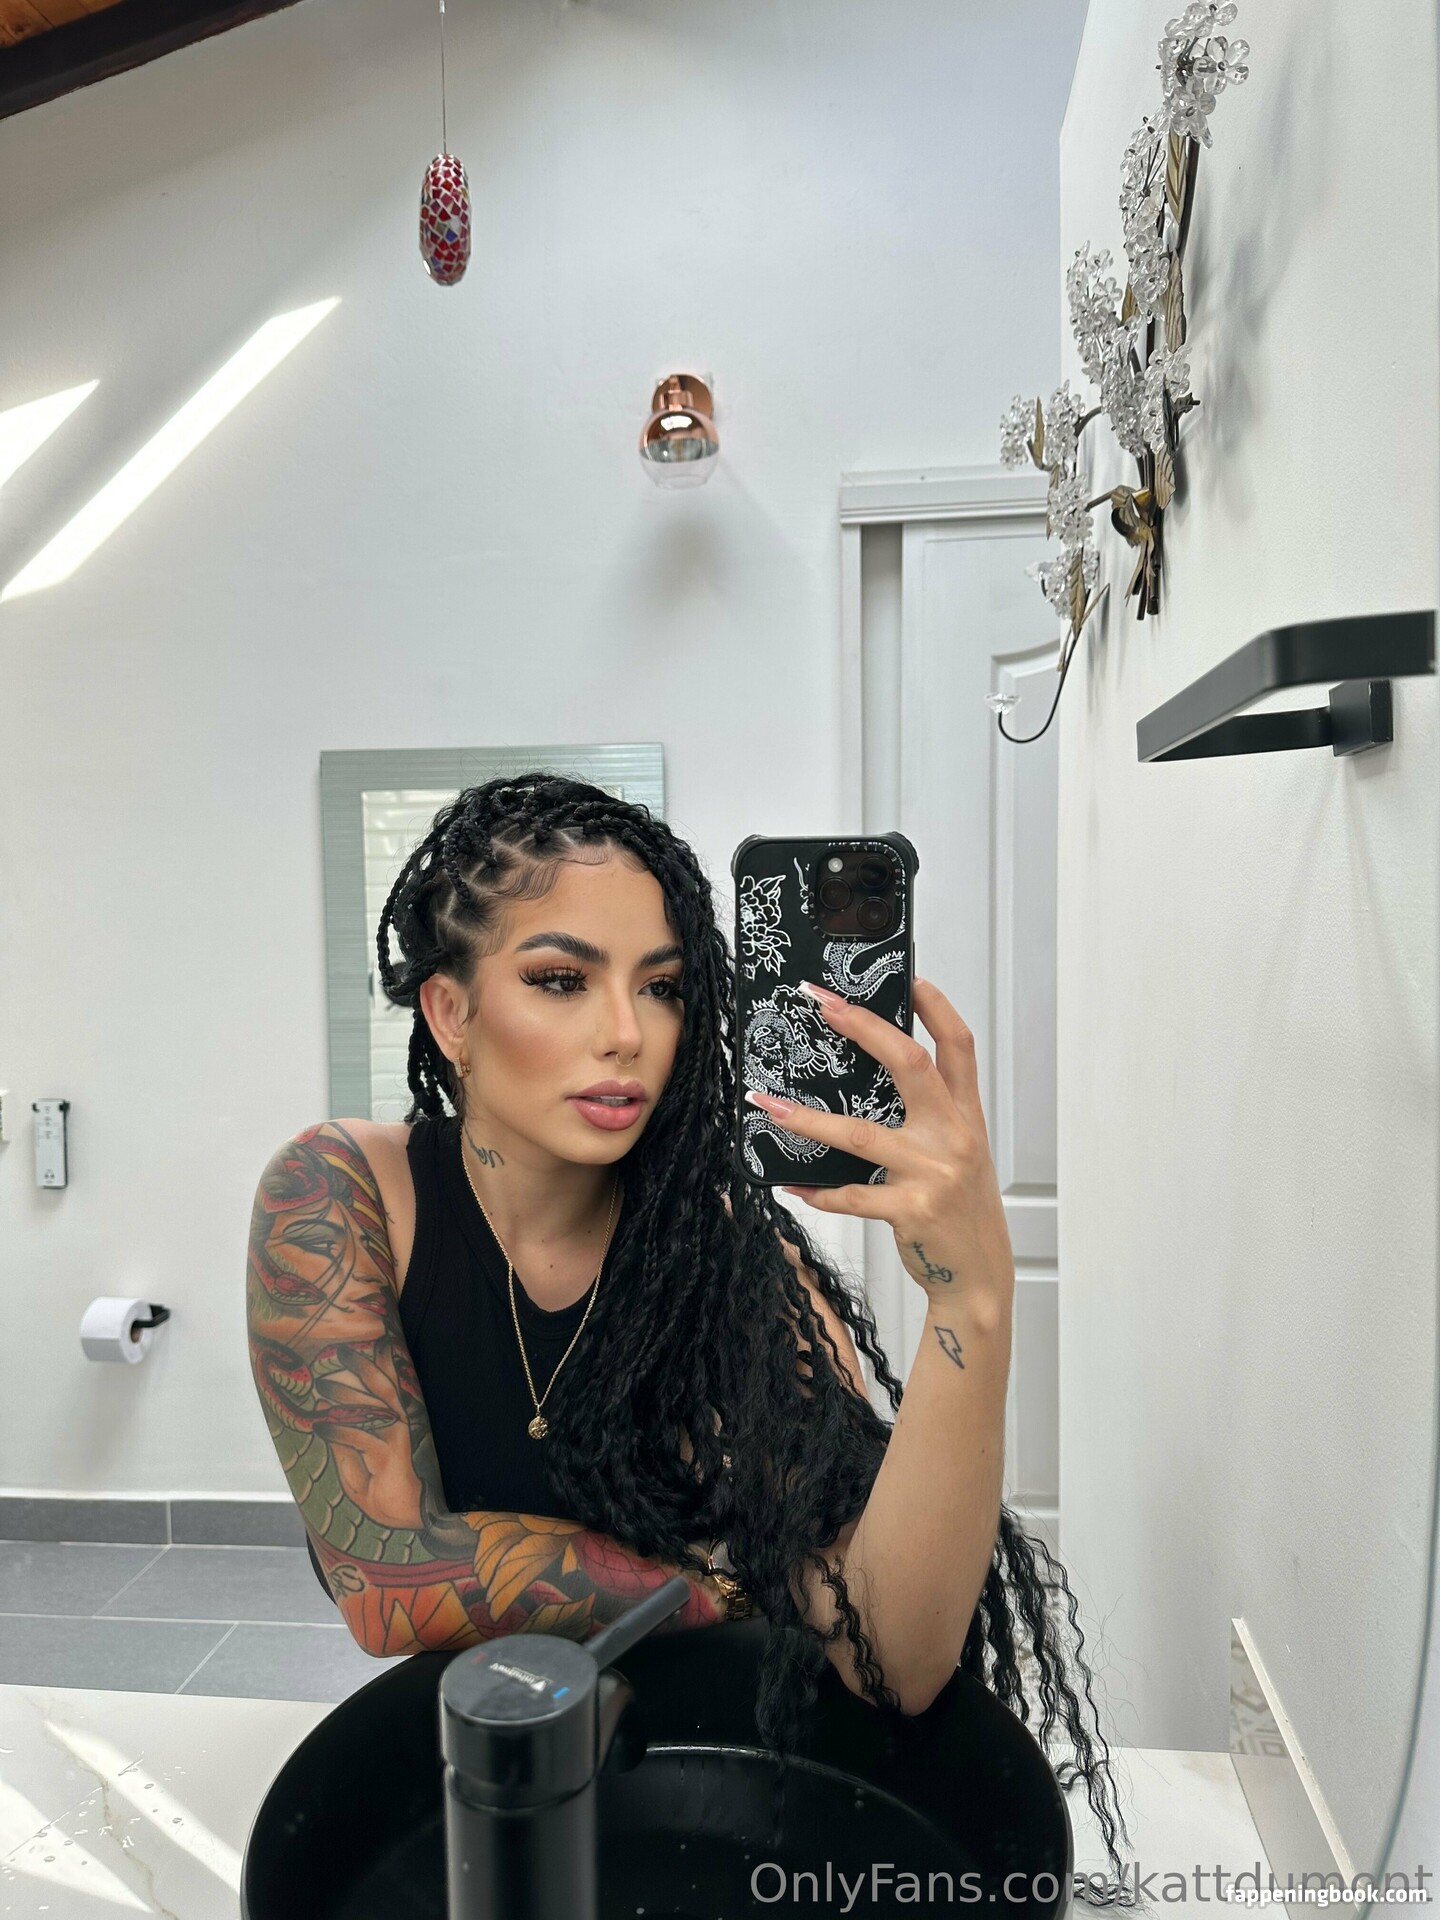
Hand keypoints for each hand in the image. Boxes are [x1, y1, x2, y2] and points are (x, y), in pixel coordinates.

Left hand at [314, 1341, 424, 1529]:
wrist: (414, 1523)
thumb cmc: (388, 1500)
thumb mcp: (356, 1477)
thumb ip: (344, 1451)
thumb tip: (327, 1425)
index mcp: (398, 1426)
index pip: (389, 1389)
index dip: (382, 1365)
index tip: (371, 1343)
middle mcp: (401, 1427)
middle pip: (381, 1388)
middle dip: (362, 1367)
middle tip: (340, 1352)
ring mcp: (397, 1438)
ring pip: (370, 1406)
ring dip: (346, 1393)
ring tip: (323, 1385)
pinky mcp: (390, 1454)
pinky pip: (359, 1438)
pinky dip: (338, 1430)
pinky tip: (321, 1426)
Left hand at [744, 977, 1013, 1322]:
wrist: (979, 1276)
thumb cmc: (961, 1208)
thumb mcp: (959, 1153)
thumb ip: (931, 1117)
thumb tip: (872, 1079)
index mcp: (967, 1116)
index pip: (957, 1046)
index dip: (935, 1007)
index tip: (908, 977)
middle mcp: (954, 1136)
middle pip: (909, 1065)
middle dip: (863, 1027)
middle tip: (820, 1003)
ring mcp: (933, 1172)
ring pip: (859, 1134)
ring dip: (805, 1119)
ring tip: (765, 1103)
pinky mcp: (911, 1209)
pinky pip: (851, 1195)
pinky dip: (817, 1190)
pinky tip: (791, 1184)